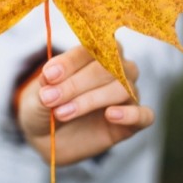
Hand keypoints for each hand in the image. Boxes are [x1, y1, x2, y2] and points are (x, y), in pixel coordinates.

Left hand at [17, 44, 153, 165]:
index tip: (49, 75)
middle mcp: (118, 68)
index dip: (70, 61)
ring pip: (122, 88)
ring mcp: (128, 94)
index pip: (91, 47)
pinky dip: (131, 114)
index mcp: (96, 51)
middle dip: (76, 83)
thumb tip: (50, 78)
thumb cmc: (46, 104)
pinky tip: (111, 115)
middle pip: (107, 67)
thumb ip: (46, 84)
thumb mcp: (38, 94)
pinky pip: (145, 115)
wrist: (49, 135)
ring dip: (91, 100)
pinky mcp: (134, 121)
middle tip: (51, 98)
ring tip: (62, 113)